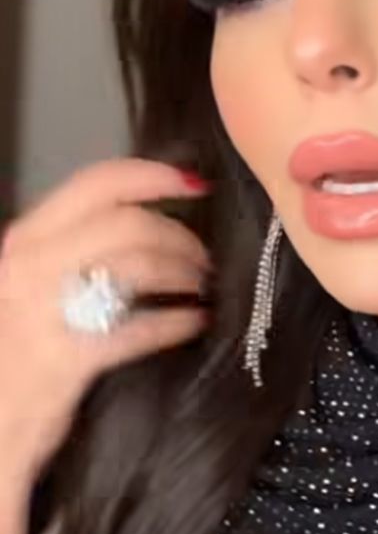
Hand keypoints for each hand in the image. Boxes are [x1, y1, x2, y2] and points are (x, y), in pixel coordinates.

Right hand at [0, 158, 213, 491]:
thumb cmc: (13, 346)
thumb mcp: (28, 281)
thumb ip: (69, 248)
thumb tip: (136, 222)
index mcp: (25, 241)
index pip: (95, 185)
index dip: (152, 176)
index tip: (194, 183)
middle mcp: (31, 265)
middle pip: (129, 223)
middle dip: (178, 235)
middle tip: (202, 257)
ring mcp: (49, 310)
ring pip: (139, 267)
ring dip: (183, 273)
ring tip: (200, 286)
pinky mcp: (71, 358)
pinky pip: (142, 328)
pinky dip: (177, 322)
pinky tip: (194, 323)